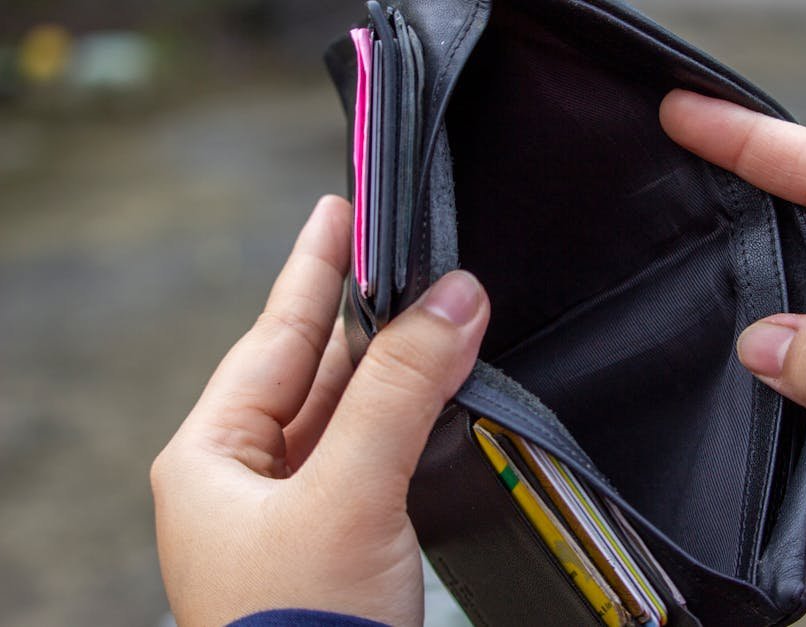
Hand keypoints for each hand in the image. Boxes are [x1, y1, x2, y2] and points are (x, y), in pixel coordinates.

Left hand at [151, 196, 489, 625]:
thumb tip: (455, 298)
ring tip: (437, 304)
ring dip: (397, 366)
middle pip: (314, 370)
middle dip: (366, 312)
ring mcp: (296, 513)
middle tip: (407, 247)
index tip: (342, 208)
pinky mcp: (345, 542)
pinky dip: (412, 419)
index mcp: (211, 459)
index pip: (273, 338)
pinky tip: (440, 389)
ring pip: (352, 414)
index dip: (312, 270)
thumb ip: (401, 392)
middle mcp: (247, 480)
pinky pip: (377, 456)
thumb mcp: (348, 495)